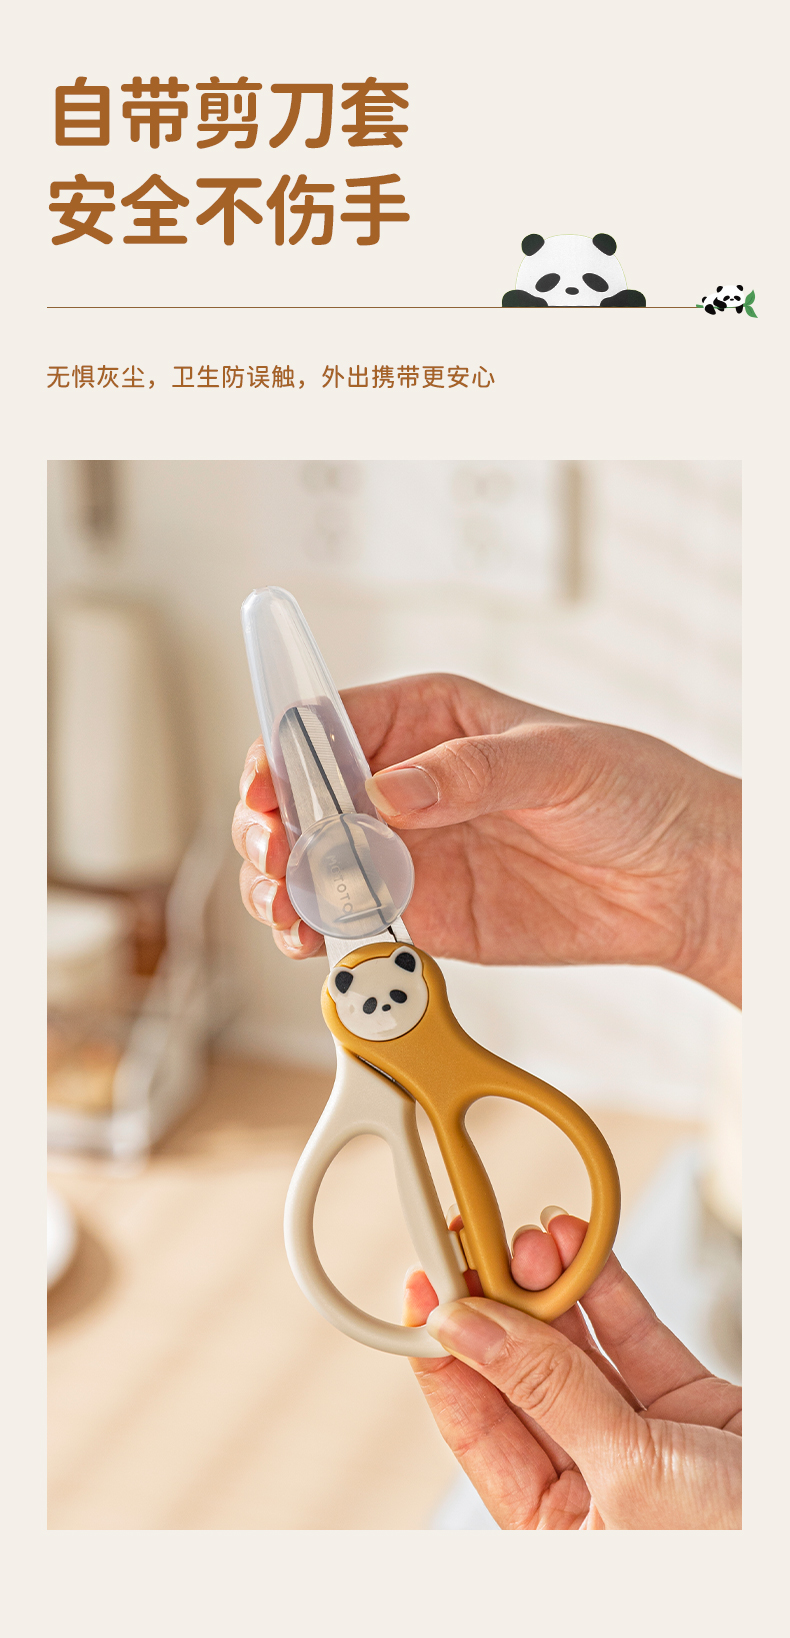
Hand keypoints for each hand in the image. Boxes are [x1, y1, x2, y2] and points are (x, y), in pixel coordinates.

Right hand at [233, 674, 739, 1001]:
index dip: (284, 756)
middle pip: (299, 799)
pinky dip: (320, 934)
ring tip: (289, 912)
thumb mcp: (560, 758)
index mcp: (426, 719)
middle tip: (278, 858)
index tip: (269, 789)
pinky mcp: (422, 913)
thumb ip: (470, 772)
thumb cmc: (634, 790)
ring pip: (309, 864)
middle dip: (270, 828)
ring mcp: (406, 851)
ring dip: (281, 887)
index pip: (325, 725)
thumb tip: (390, 792)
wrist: (680, 881)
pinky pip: (349, 922)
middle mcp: (402, 783)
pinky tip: (317, 941)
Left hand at [404, 1211, 741, 1529]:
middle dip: (499, 1305)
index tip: (425, 1288)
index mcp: (555, 1535)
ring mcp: (640, 1442)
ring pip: (577, 1349)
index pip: (477, 1428)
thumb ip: (550, 1393)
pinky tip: (575, 1245)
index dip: (446, 1354)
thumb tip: (468, 1328)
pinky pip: (633, 1338)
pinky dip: (607, 1289)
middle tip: (474, 1241)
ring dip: (549, 1287)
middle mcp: (590, 1487)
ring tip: (527, 1235)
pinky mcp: (689, 1405)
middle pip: (522, 1378)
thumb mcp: (629, 1475)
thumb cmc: (734, 1551)